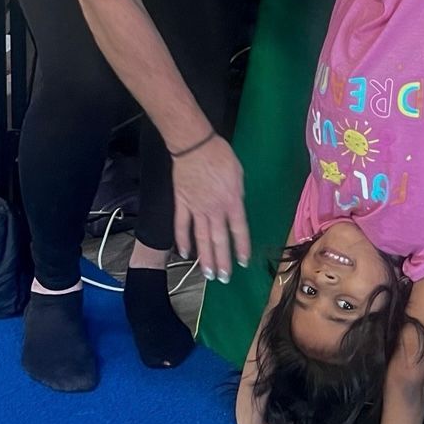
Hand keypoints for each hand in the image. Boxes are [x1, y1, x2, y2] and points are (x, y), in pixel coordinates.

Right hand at [172, 134, 250, 282]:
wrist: (194, 146)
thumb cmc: (221, 156)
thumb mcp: (238, 175)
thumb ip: (237, 196)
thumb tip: (236, 209)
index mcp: (232, 201)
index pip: (238, 230)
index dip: (241, 248)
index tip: (242, 262)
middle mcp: (215, 210)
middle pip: (219, 240)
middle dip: (222, 261)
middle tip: (224, 278)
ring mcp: (196, 209)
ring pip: (201, 238)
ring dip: (205, 258)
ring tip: (208, 274)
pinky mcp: (181, 204)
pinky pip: (181, 226)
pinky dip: (182, 241)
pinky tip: (185, 255)